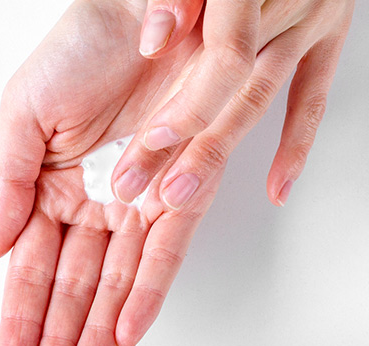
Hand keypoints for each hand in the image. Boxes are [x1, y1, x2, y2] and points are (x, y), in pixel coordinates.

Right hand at [0, 0, 220, 345]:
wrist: (142, 7)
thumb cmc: (80, 48)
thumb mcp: (21, 115)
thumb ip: (6, 185)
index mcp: (46, 193)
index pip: (29, 273)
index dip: (19, 322)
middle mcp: (90, 209)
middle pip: (70, 292)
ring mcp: (135, 208)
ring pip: (113, 287)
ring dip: (95, 338)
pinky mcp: (179, 196)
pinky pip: (162, 254)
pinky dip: (144, 295)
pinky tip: (125, 335)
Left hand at [113, 0, 353, 207]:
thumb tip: (158, 37)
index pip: (227, 54)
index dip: (188, 102)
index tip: (152, 136)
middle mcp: (287, 1)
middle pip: (231, 90)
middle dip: (185, 145)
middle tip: (144, 186)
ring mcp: (313, 20)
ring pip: (258, 101)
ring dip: (217, 155)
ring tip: (178, 199)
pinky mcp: (329, 37)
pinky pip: (312, 99)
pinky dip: (295, 145)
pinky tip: (277, 187)